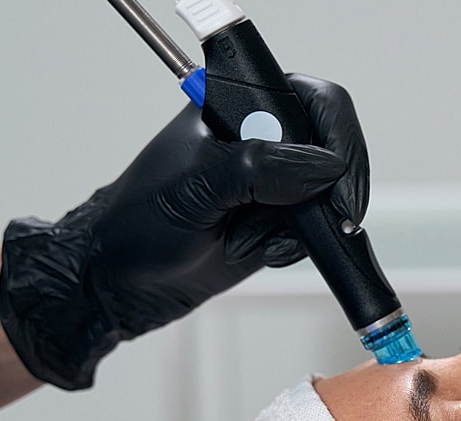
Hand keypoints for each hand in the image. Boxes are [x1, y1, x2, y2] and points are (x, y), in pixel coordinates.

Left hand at [0, 74, 369, 389]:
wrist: (124, 281)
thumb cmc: (139, 221)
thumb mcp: (198, 185)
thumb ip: (261, 168)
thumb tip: (325, 167)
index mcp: (237, 104)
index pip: (314, 99)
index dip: (336, 136)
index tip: (335, 180)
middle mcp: (261, 137)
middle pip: (333, 146)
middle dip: (329, 189)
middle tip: (330, 218)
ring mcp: (273, 181)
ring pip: (329, 192)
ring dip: (305, 223)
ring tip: (257, 238)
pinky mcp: (280, 220)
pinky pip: (317, 227)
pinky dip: (300, 245)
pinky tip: (264, 250)